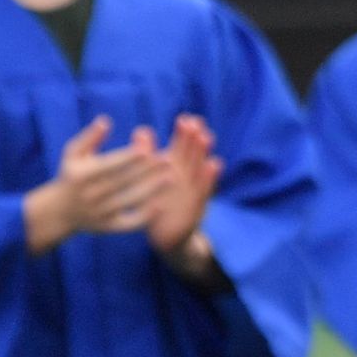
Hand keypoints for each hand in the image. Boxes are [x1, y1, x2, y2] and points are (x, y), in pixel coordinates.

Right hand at [22, 115, 162, 253]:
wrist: (58, 212)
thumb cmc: (71, 175)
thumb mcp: (73, 154)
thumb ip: (90, 137)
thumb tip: (106, 120)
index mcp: (82, 175)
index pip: (109, 165)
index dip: (128, 157)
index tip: (148, 148)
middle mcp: (90, 194)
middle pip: (123, 182)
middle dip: (147, 171)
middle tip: (169, 160)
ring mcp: (99, 212)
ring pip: (129, 201)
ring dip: (152, 190)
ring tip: (172, 178)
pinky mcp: (108, 227)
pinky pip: (129, 223)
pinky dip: (145, 216)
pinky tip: (162, 205)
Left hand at [142, 114, 222, 259]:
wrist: (167, 237)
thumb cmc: (157, 205)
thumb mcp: (149, 179)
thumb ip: (146, 155)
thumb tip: (142, 130)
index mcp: (175, 170)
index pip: (181, 147)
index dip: (184, 133)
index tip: (186, 118)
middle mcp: (187, 178)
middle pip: (192, 155)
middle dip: (195, 139)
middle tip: (197, 123)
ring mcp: (193, 192)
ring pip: (200, 169)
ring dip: (203, 153)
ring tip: (206, 137)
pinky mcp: (197, 207)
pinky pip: (204, 190)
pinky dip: (209, 177)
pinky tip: (214, 164)